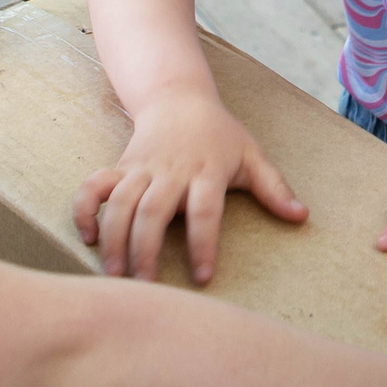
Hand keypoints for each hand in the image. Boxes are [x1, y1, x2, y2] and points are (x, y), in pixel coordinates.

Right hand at [74, 85, 307, 282]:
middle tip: (144, 287)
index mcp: (207, 172)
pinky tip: (88, 236)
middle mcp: (171, 171)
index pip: (205, 212)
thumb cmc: (221, 135)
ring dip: (114, 237)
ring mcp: (141, 169)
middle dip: (146, 250)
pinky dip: (84, 209)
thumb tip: (302, 216)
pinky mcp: (119, 167)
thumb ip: (274, 188)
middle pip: (153, 211)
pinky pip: (93, 186)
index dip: (204, 244)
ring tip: (114, 274)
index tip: (203, 278)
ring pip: (120, 202)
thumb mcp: (252, 156)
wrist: (180, 99)